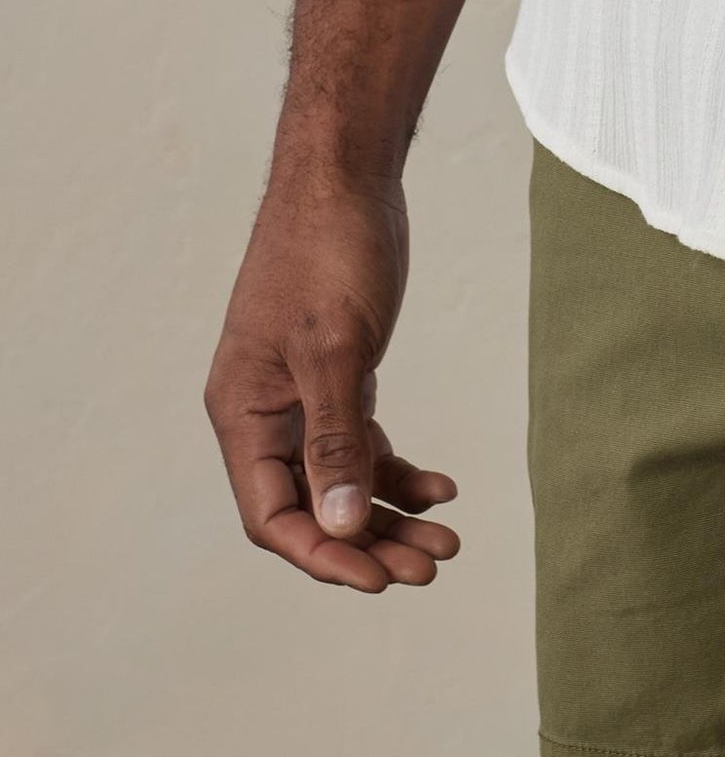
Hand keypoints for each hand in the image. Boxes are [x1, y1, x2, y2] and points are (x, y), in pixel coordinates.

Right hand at [205, 171, 458, 594]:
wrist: (346, 176)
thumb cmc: (327, 251)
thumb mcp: (335, 348)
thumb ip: (336, 439)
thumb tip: (339, 526)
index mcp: (243, 413)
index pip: (272, 515)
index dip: (324, 554)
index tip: (382, 580)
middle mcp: (264, 414)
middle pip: (311, 509)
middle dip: (369, 543)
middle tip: (432, 566)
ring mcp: (300, 396)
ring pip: (342, 482)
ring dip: (390, 514)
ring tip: (448, 540)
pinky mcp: (338, 376)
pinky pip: (363, 445)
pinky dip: (399, 469)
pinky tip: (443, 485)